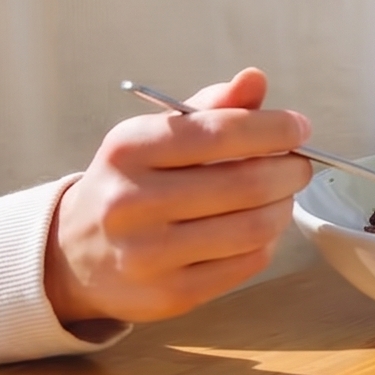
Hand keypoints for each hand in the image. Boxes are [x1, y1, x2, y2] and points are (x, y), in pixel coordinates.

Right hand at [44, 68, 313, 325]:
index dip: (273, 128)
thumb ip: (212, 107)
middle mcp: (131, 203)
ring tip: (282, 195)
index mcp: (129, 150)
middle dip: (289, 170)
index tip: (299, 127)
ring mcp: (147, 255)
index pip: (219, 133)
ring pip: (253, 228)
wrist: (75, 254)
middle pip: (245, 184)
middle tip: (299, 164)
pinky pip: (246, 264)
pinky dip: (267, 242)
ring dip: (283, 207)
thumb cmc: (132, 182)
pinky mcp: (168, 295)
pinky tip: (258, 227)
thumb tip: (256, 80)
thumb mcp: (157, 134)